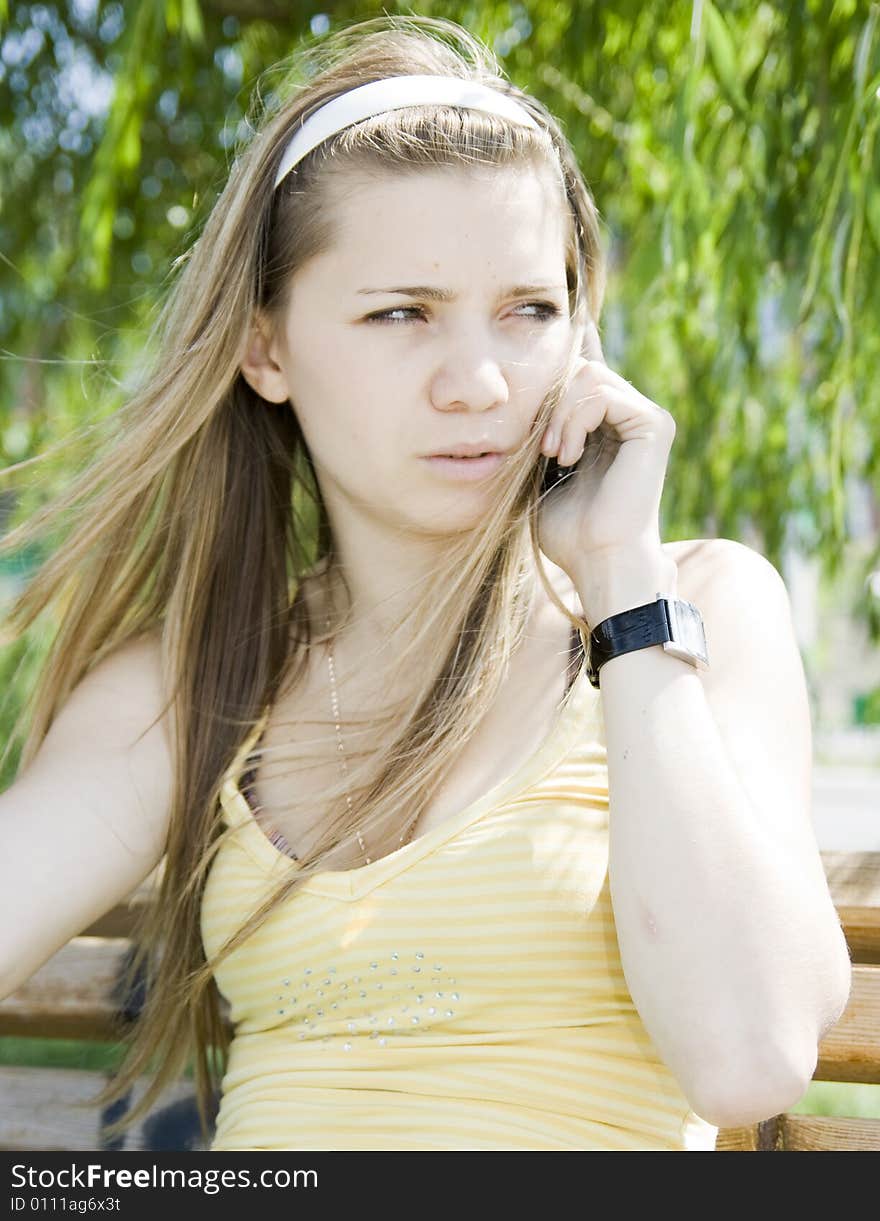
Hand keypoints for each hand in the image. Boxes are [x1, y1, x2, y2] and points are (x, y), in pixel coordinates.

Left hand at [537, 319, 676, 581]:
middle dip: (549, 403)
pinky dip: (574, 419)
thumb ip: (540, 429)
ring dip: (558, 415)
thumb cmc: (566, 530)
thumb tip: (519, 387)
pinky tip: (567, 453)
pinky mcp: (653, 422)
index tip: (566, 312)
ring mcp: (645, 416)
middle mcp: (630, 413)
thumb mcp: (540, 470)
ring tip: (553, 455)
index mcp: (606, 423)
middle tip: (543, 449)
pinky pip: (601, 391)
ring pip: (586, 376)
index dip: (576, 338)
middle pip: (579, 367)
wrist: (598, 561)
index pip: (588, 364)